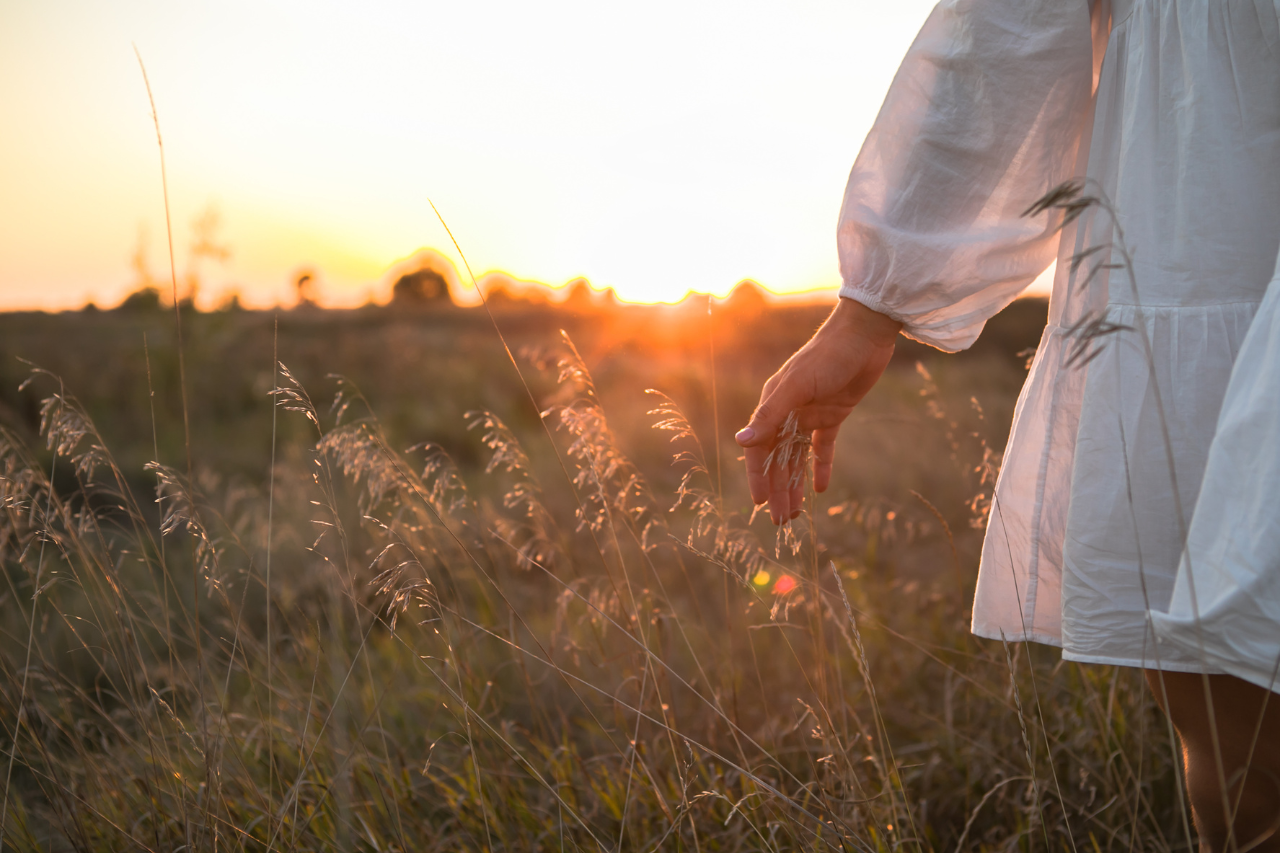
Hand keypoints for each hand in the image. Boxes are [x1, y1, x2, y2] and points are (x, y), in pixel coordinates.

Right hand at [735, 297, 900, 523]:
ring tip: (796, 513)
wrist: (864, 335)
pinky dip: (821, 467)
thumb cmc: (826, 356)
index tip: (760, 503)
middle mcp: (788, 412)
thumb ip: (769, 416)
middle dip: (778, 489)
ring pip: (799, 457)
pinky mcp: (834, 414)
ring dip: (796, 484)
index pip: (760, 449)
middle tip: (781, 521)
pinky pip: (824, 447)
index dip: (758, 476)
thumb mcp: (796, 386)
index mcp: (774, 404)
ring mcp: (811, 414)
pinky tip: (821, 489)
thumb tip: (740, 442)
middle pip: (779, 459)